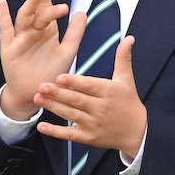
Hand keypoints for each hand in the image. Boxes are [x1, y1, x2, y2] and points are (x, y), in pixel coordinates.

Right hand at [0, 0, 84, 119]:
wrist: (36, 93)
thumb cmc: (52, 73)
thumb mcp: (67, 52)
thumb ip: (75, 33)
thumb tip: (82, 12)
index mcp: (47, 30)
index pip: (46, 6)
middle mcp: (33, 31)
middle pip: (35, 10)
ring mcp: (20, 38)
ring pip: (24, 18)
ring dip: (30, 5)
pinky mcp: (9, 49)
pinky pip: (6, 30)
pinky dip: (3, 16)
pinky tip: (2, 2)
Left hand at [34, 35, 146, 159]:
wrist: (137, 132)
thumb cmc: (128, 101)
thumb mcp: (126, 79)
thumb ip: (122, 58)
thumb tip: (129, 37)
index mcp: (109, 92)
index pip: (89, 86)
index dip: (75, 82)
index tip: (59, 77)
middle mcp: (101, 108)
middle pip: (77, 100)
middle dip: (58, 94)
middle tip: (41, 86)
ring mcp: (94, 124)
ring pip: (70, 115)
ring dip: (53, 107)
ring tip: (37, 98)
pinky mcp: (88, 137)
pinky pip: (70, 135)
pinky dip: (55, 132)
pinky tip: (41, 126)